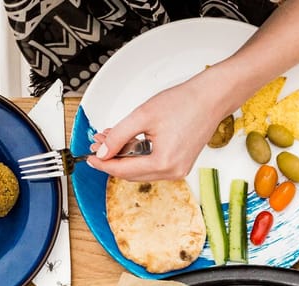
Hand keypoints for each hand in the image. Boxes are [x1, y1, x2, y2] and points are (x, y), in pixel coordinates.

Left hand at [90, 76, 239, 181]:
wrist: (210, 99)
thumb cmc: (184, 103)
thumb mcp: (142, 116)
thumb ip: (118, 136)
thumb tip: (102, 152)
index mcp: (163, 163)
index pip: (123, 170)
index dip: (103, 163)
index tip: (89, 157)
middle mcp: (172, 172)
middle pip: (131, 173)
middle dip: (112, 159)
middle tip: (98, 144)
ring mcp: (178, 170)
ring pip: (141, 170)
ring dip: (124, 157)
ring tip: (111, 139)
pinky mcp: (181, 164)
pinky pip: (152, 165)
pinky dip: (138, 156)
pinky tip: (129, 142)